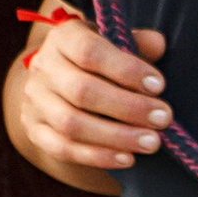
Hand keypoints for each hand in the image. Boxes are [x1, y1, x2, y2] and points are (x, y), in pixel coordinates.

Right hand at [14, 13, 169, 174]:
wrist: (59, 83)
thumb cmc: (99, 60)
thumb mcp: (115, 43)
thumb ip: (136, 43)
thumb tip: (159, 44)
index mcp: (63, 37)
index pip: (90, 51)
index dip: (126, 69)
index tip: (158, 85)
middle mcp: (44, 67)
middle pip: (82, 91)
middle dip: (128, 107)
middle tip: (163, 118)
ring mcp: (35, 100)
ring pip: (71, 124)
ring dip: (116, 136)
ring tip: (151, 142)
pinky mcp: (34, 129)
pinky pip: (62, 148)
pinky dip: (97, 156)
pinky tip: (127, 158)